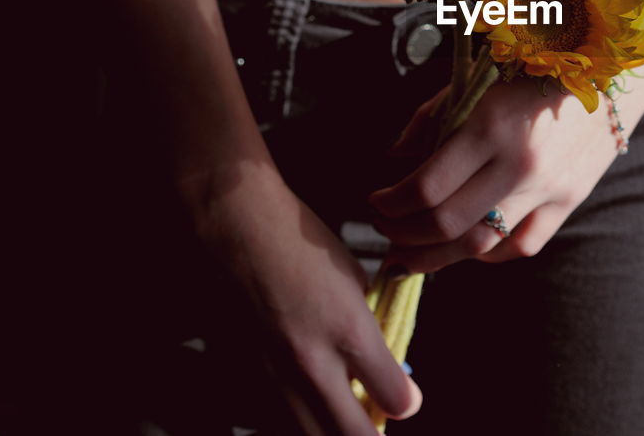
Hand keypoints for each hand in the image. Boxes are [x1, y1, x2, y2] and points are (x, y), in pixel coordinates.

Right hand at [195, 165, 422, 433]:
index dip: (406, 404)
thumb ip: (368, 329)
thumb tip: (384, 363)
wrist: (236, 228)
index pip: (394, 398)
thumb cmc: (301, 245)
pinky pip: (279, 417)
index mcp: (350, 332)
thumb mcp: (353, 280)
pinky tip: (309, 404)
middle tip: (377, 423)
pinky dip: (301, 419)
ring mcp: (275, 376)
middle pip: (352, 435)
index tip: (407, 400)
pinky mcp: (247, 377)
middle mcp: (313, 364)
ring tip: (346, 417)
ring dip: (333, 431)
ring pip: (311, 435)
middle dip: (370, 434)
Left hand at [366, 58, 643, 273]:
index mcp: (490, 126)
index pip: (426, 187)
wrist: (612, 74)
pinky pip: (521, 246)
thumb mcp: (475, 82)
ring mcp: (548, 188)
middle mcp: (519, 163)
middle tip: (384, 232)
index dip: (389, 204)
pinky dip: (487, 254)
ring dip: (436, 257)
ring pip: (480, 245)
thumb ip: (429, 120)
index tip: (374, 202)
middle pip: (446, 223)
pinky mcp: (569, 202)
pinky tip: (466, 248)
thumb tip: (394, 161)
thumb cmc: (532, 73)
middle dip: (403, 235)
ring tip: (410, 256)